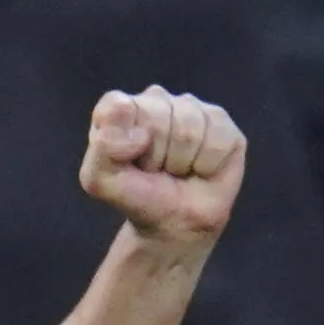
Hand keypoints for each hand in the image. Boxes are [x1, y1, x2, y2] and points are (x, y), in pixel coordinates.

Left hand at [77, 86, 244, 251]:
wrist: (174, 222)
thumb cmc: (135, 195)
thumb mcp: (100, 179)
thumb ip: (104, 147)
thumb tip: (141, 132)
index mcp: (120, 108)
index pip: (119, 105)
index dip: (124, 139)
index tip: (128, 160)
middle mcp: (157, 101)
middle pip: (158, 115)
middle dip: (155, 153)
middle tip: (154, 169)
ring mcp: (193, 109)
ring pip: (190, 129)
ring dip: (181, 160)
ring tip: (175, 169)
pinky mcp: (223, 125)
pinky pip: (218, 140)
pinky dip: (207, 164)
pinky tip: (200, 168)